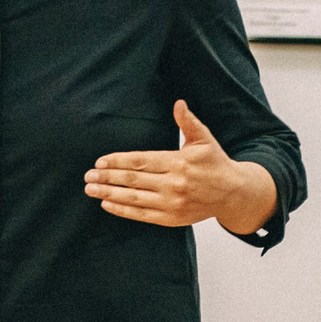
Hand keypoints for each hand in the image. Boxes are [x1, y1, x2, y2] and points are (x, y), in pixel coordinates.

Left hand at [82, 101, 277, 233]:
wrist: (233, 193)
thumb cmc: (216, 163)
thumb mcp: (204, 139)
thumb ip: (188, 122)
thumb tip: (179, 103)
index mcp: (178, 163)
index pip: (141, 161)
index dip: (118, 162)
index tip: (100, 162)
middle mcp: (174, 184)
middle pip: (133, 180)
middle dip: (107, 178)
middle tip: (87, 177)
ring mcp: (172, 203)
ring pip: (134, 198)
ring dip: (109, 194)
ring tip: (90, 190)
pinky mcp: (172, 218)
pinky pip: (142, 215)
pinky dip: (123, 210)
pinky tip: (107, 204)